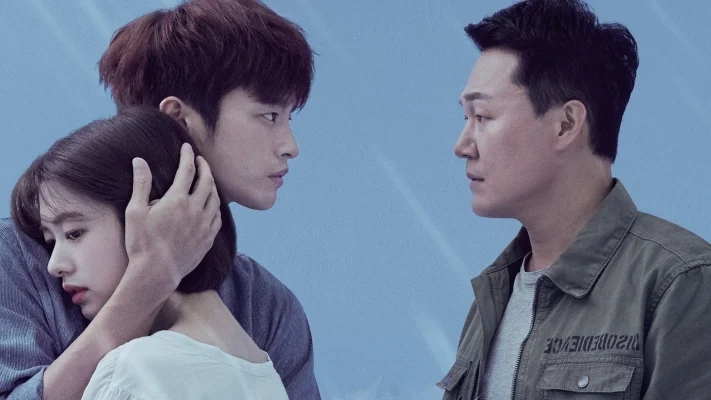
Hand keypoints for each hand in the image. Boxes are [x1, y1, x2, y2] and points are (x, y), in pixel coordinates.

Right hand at [123, 143, 221, 289]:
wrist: (156, 273)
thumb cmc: (141, 243)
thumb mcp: (135, 211)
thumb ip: (141, 184)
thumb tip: (139, 161)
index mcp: (177, 200)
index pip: (187, 170)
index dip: (187, 156)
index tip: (186, 147)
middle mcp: (195, 210)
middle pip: (207, 181)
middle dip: (204, 167)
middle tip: (200, 160)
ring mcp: (205, 225)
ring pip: (215, 199)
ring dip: (212, 185)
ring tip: (207, 180)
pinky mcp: (208, 239)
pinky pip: (218, 217)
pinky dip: (216, 205)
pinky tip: (212, 205)